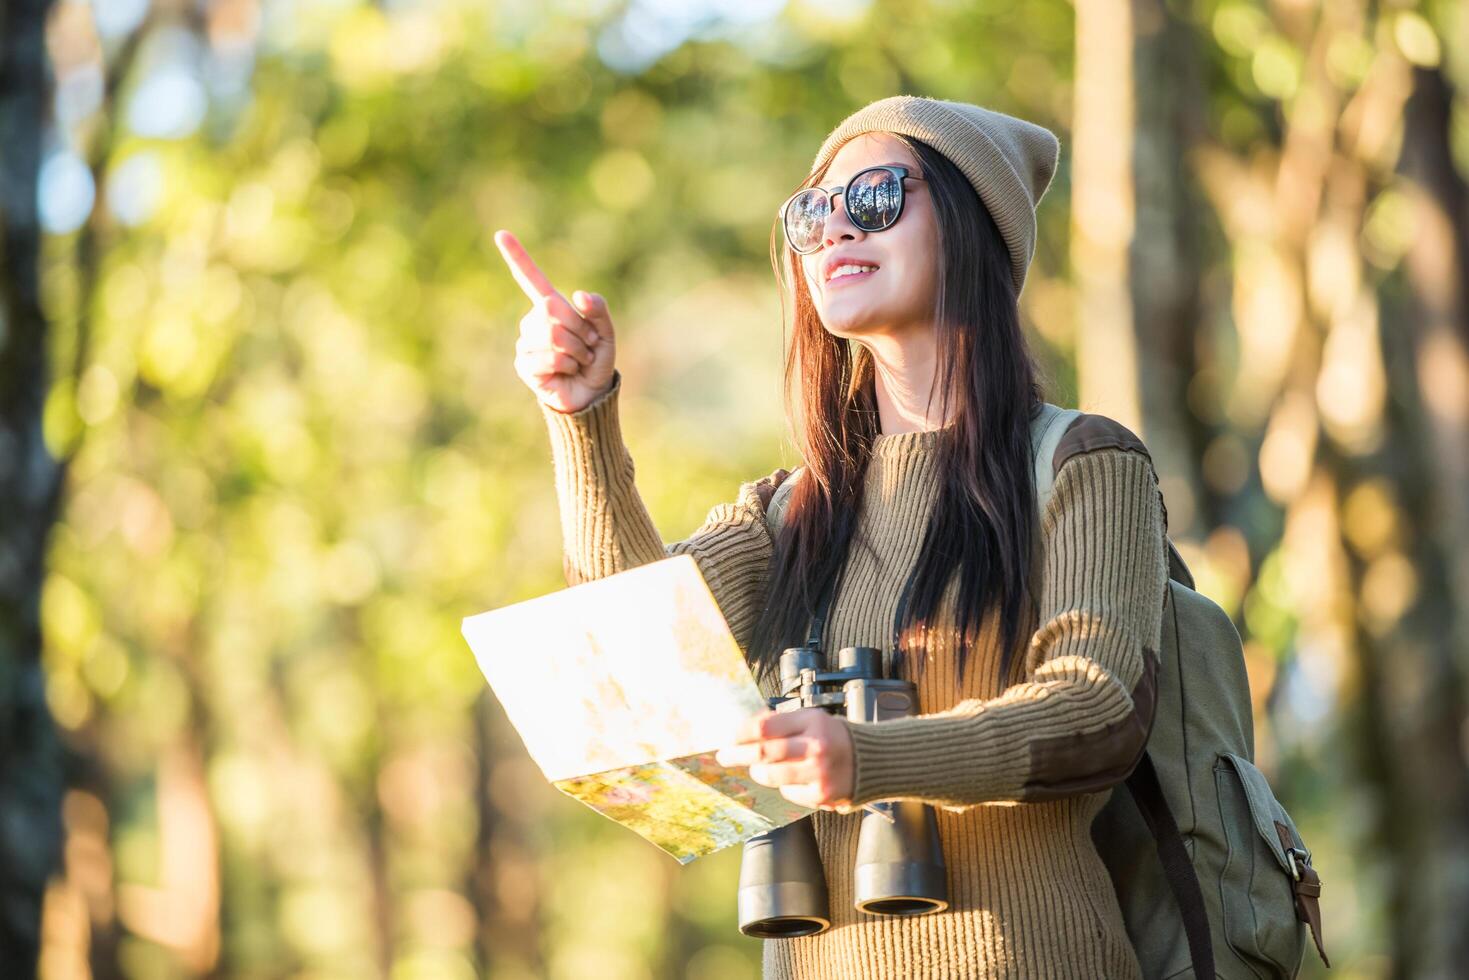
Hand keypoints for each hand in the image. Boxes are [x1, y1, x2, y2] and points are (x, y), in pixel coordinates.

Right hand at [495, 229, 616, 413]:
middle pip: (553, 309)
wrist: (590, 394)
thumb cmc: (596, 361)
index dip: (517, 257)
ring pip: (553, 335)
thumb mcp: (605, 333)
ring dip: (576, 351)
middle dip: (580, 328)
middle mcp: (533, 321)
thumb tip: (578, 295)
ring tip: (577, 361)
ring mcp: (526, 342)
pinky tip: (565, 372)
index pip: (530, 278)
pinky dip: (566, 366)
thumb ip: (599, 310)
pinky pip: (549, 358)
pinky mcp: (524, 364)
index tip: (501, 234)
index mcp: (551, 307)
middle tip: (587, 346)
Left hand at [715, 707, 855, 809]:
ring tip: (758, 768)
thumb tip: (746, 729)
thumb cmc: (834, 737)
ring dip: (758, 771)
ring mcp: (818, 773)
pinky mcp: (820, 795)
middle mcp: (815, 747)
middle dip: (737, 754)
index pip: (764, 727)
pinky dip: (783, 786)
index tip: (731, 738)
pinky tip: (792, 778)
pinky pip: (787, 792)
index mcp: (811, 722)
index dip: (741, 733)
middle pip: (763, 753)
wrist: (871, 760)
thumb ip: (782, 721)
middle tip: (725, 756)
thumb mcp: (812, 718)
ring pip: (771, 775)